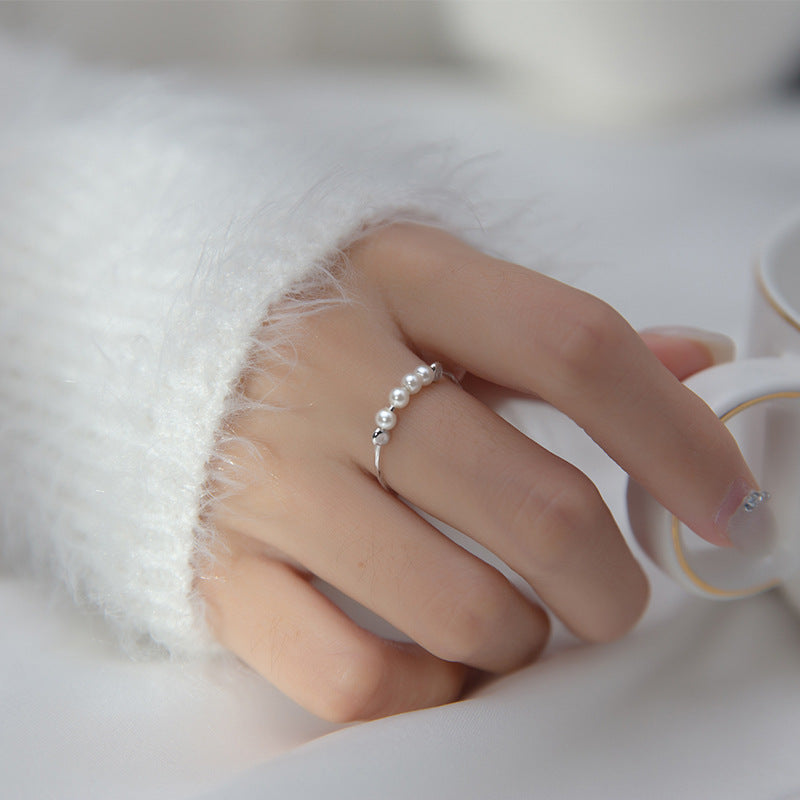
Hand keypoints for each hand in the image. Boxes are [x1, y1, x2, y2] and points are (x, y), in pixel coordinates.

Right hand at [198, 224, 750, 720]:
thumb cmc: (305, 301)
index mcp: (398, 278)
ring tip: (518, 616)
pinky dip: (427, 686)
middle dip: (611, 578)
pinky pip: (351, 673)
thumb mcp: (424, 283)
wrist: (140, 315)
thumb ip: (552, 335)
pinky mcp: (218, 565)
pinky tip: (441, 657)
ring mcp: (266, 476)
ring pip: (456, 606)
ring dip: (524, 635)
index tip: (725, 500)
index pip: (574, 348)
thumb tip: (692, 368)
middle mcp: (329, 373)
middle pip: (534, 503)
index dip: (676, 434)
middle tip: (613, 590)